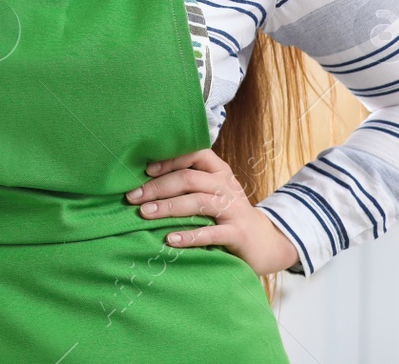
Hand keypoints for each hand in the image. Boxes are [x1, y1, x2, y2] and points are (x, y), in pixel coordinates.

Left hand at [125, 148, 299, 275]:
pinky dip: (190, 235)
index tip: (145, 170)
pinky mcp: (238, 233)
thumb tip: (144, 181)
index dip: (168, 160)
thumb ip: (189, 184)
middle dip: (157, 187)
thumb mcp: (212, 193)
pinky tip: (170, 239)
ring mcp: (234, 210)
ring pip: (197, 202)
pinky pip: (212, 232)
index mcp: (218, 172)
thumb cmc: (227, 215)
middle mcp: (226, 186)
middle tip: (133, 197)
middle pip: (188, 179)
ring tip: (145, 213)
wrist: (266, 244)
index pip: (194, 154)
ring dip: (168, 207)